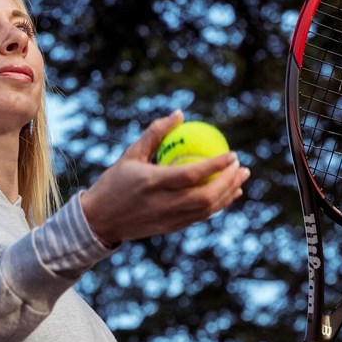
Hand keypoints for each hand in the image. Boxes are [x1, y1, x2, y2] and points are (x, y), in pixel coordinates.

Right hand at [80, 111, 249, 244]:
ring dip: (228, 194)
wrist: (99, 219)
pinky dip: (217, 205)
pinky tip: (227, 194)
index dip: (215, 166)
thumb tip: (179, 114)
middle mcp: (162, 203)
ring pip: (206, 209)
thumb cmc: (114, 182)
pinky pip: (200, 217)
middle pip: (205, 196)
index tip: (232, 154)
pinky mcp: (171, 228)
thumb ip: (155, 133)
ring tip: (241, 178)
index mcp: (151, 182)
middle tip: (241, 166)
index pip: (191, 175)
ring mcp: (168, 219)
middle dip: (229, 181)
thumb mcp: (130, 155)